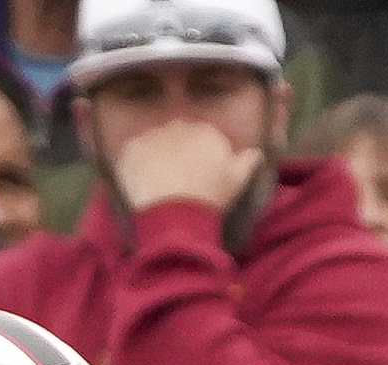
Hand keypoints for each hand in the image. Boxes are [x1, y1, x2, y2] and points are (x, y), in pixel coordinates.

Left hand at [108, 113, 260, 216]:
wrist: (176, 214)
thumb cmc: (209, 198)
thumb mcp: (236, 182)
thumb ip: (247, 162)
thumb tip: (255, 153)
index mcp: (207, 132)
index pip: (201, 136)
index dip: (196, 155)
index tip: (194, 173)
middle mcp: (180, 126)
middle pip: (176, 135)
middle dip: (175, 151)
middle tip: (173, 179)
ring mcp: (154, 135)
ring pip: (154, 142)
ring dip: (154, 156)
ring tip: (155, 182)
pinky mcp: (132, 148)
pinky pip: (131, 152)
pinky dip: (134, 163)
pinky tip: (139, 181)